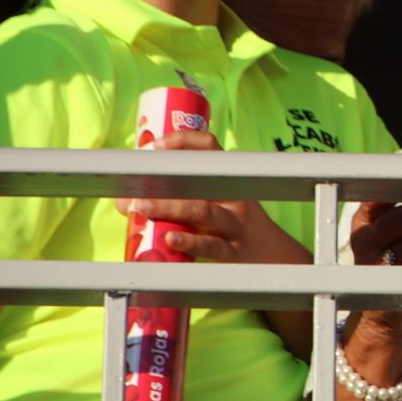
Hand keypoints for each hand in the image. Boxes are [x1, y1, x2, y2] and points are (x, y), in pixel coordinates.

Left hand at [116, 130, 305, 264]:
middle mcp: (234, 197)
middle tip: (134, 184)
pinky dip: (189, 243)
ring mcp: (235, 225)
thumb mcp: (218, 205)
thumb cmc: (233, 228)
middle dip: (166, 177)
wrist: (275, 259)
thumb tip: (126, 202)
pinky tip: (170, 240)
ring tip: (141, 208)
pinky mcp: (234, 253)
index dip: (181, 141)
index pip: (208, 146)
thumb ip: (178, 200)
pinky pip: (211, 247)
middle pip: (203, 178)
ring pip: (204, 211)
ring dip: (170, 208)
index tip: (153, 147)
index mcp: (229, 179)